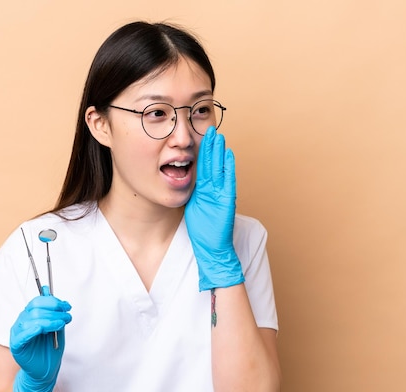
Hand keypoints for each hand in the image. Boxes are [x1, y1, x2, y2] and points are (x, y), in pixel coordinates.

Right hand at [10, 286, 71, 391]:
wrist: (45, 371)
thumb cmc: (49, 349)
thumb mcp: (55, 327)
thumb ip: (52, 311)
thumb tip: (47, 290)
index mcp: (29, 316)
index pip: (36, 302)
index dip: (52, 301)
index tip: (66, 306)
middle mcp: (22, 323)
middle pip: (35, 309)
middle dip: (54, 311)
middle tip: (67, 316)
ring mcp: (18, 334)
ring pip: (31, 320)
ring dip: (50, 320)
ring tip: (61, 324)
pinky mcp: (17, 346)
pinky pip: (22, 335)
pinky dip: (32, 330)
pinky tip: (41, 329)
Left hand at [185, 126, 243, 291]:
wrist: (211, 247)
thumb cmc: (201, 230)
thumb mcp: (191, 206)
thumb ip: (189, 193)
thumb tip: (177, 181)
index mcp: (203, 189)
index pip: (201, 166)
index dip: (200, 151)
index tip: (199, 136)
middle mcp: (213, 189)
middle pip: (211, 163)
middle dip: (210, 147)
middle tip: (210, 129)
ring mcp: (221, 193)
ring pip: (220, 168)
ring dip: (220, 152)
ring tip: (219, 136)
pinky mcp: (227, 200)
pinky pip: (228, 181)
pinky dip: (229, 168)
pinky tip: (229, 154)